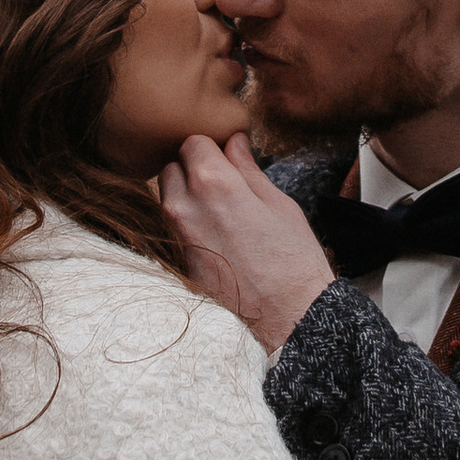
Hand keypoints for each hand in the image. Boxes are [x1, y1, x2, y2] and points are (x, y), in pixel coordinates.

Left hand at [160, 132, 336, 353]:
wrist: (287, 318)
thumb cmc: (292, 260)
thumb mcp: (278, 204)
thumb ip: (248, 169)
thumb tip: (234, 142)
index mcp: (214, 183)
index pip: (193, 141)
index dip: (212, 146)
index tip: (227, 157)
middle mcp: (185, 206)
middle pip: (172, 166)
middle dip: (193, 169)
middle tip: (223, 184)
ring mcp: (176, 236)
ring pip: (167, 197)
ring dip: (186, 195)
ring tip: (219, 212)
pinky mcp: (175, 260)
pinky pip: (172, 228)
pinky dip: (186, 224)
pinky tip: (215, 236)